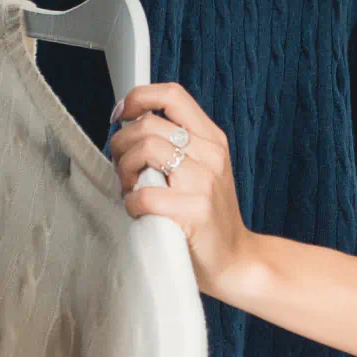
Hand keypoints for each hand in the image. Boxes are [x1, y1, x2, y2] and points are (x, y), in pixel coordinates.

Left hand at [111, 83, 250, 295]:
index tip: (121, 114)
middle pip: (148, 124)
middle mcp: (211, 155)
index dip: (138, 97)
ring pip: (144, 151)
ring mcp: (205, 182)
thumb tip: (128, 126)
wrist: (235, 261)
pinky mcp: (195, 211)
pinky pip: (144, 195)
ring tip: (131, 189)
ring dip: (125, 172)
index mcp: (213, 140)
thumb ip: (176, 146)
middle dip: (121, 145)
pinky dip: (132, 204)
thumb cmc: (208, 219)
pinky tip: (141, 213)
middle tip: (122, 168)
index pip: (172, 95)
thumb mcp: (202, 171)